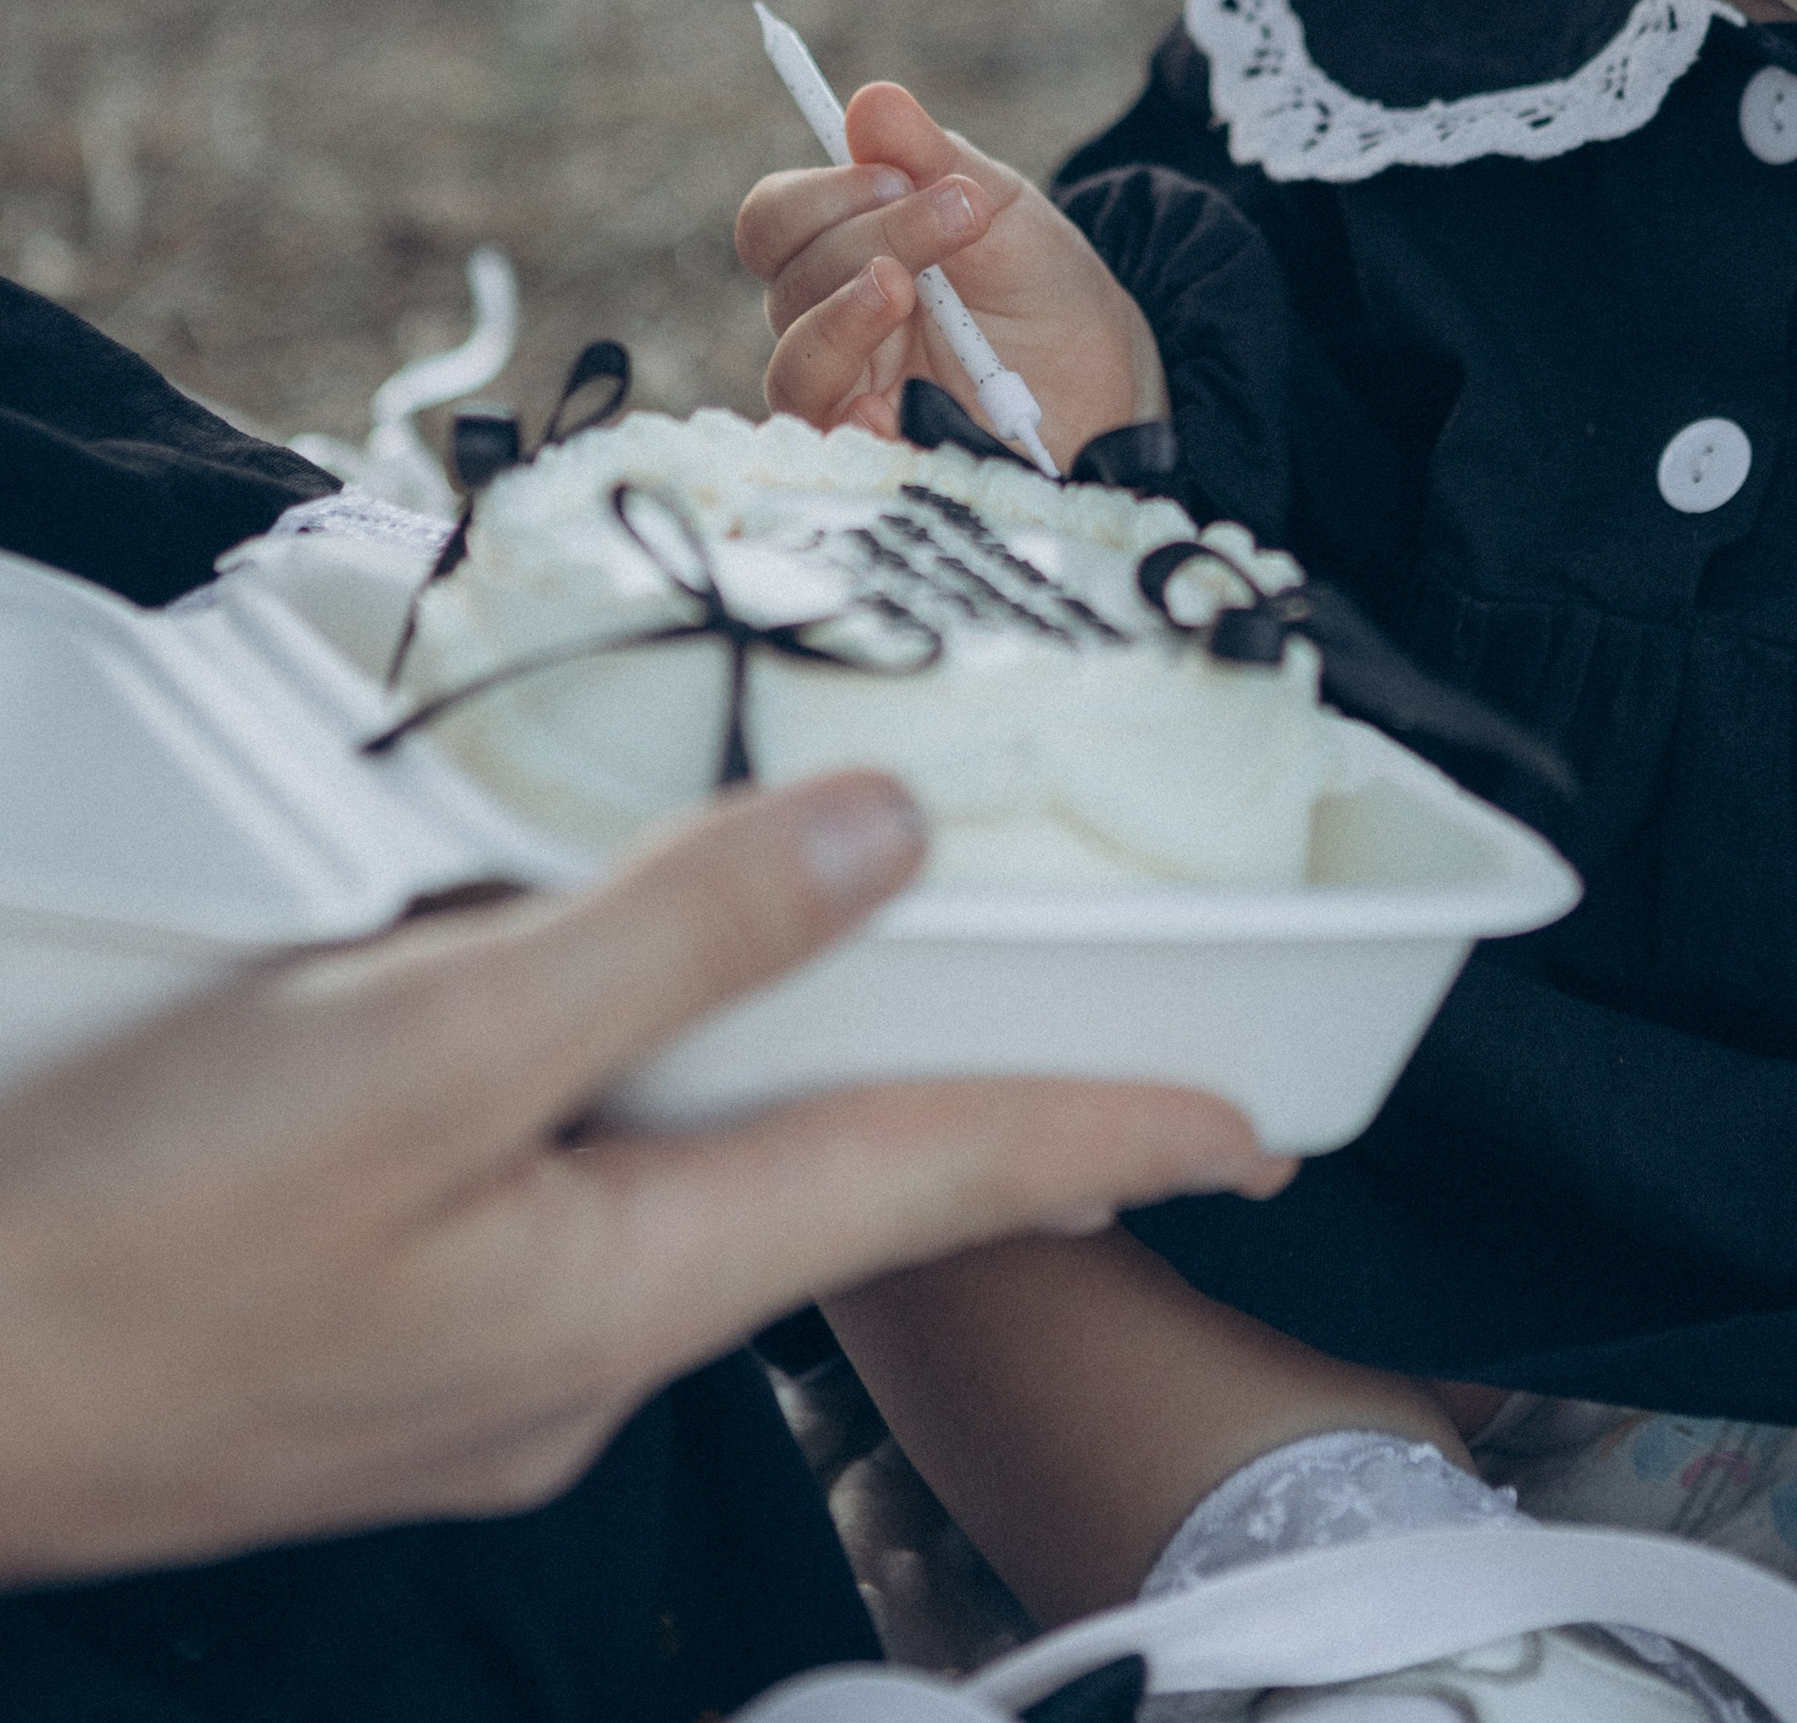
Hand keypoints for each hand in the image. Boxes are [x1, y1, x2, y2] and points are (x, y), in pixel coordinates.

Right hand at [0, 771, 1281, 1582]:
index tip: (1262, 1128)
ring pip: (683, 1180)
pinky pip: (554, 1182)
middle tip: (1085, 1041)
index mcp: (630, 1283)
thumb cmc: (140, 1248)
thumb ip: (664, 943)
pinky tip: (566, 1018)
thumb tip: (881, 838)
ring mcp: (470, 1352)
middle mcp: (578, 1343)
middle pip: (824, 1189)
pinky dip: (615, 1091)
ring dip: (777, 1084)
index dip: (1112, 1134)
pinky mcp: (370, 1321)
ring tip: (853, 989)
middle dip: (961, 1111)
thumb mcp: (424, 1057)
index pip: (934, 1182)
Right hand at [736, 80, 1167, 450]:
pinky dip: (854, 424)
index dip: (818, 196)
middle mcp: (828, 328)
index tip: (895, 176)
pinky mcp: (888, 461)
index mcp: (842, 256)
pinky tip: (890, 403)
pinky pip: (838, 456)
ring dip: (842, 318)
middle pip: (790, 284)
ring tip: (903, 288)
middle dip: (870, 236)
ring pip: (795, 368)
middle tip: (957, 214)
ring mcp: (851, 400)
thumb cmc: (1040, 286)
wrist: (1112, 374)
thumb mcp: (999, 208)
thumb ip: (933, 157)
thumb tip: (870, 102)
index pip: (773, 225)